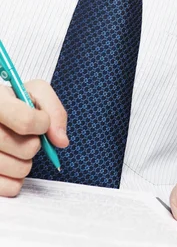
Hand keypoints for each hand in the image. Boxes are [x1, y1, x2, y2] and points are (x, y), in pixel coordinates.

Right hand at [0, 79, 68, 196]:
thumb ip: (54, 110)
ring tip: (16, 149)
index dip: (42, 123)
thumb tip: (61, 141)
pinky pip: (10, 188)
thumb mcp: (35, 93)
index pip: (26, 121)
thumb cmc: (15, 102)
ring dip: (27, 162)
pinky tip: (10, 163)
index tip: (42, 121)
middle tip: (28, 136)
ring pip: (19, 169)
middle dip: (36, 144)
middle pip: (25, 148)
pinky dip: (17, 180)